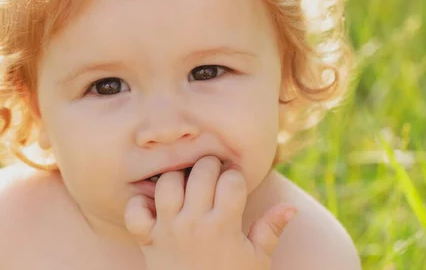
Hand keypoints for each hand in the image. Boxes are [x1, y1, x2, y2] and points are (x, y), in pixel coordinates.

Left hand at [124, 156, 295, 269]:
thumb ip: (271, 230)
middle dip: (209, 166)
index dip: (234, 176)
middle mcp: (194, 223)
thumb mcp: (257, 259)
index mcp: (224, 226)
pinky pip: (135, 211)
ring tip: (186, 186)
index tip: (233, 183)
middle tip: (212, 174)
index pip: (231, 180)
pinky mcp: (147, 239)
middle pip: (200, 173)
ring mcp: (168, 229)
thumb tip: (291, 206)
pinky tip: (155, 205)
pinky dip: (140, 203)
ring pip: (167, 183)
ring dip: (177, 178)